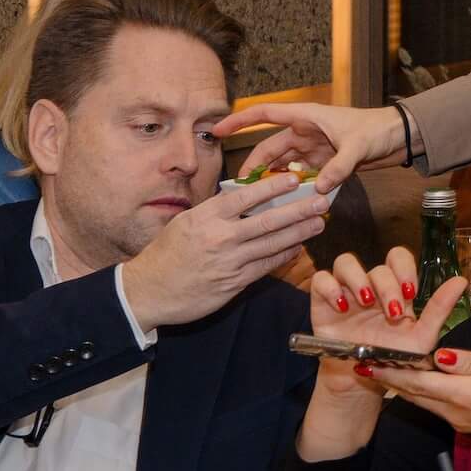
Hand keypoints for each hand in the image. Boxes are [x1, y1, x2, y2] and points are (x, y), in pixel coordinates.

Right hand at [119, 176, 333, 333]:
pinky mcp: (234, 283)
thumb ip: (216, 211)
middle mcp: (219, 238)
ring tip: (319, 222)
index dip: (272, 187)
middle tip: (322, 201)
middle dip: (299, 210)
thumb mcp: (186, 223)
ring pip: (272, 244)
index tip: (294, 180)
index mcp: (205, 217)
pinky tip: (299, 247)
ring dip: (300, 233)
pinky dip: (285, 255)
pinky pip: (266, 266)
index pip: (245, 197)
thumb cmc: (166, 254)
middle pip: (267, 221)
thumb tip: (244, 196)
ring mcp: (229, 262)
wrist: (147, 291)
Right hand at [213, 101, 406, 194]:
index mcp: (306, 117)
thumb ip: (338, 167)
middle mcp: (305, 131)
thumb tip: (317, 190)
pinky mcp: (323, 162)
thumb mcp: (357, 147)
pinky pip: (301, 176)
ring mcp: (313, 148)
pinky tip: (287, 204)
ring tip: (260, 202)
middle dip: (256, 167)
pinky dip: (294, 188)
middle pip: (270, 148)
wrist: (400, 136)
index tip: (217, 128)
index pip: (264, 114)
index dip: (239, 120)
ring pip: (284, 165)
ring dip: (274, 181)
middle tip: (242, 190)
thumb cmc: (378, 130)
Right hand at [296, 251, 467, 460]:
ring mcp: (346, 291)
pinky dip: (330, 288)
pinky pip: (321, 279)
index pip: (398, 258)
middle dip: (387, 285)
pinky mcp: (322, 301)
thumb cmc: (394, 356)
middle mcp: (371, 285)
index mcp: (395, 289)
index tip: (411, 293)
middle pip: (378, 265)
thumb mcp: (421, 337)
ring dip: (358, 279)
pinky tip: (342, 307)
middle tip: (393, 311)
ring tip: (366, 303)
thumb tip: (461, 281)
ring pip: (346, 262)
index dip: (404, 268)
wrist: (363, 378)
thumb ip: (439, 309)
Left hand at [372, 349, 470, 470]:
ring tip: (380, 369)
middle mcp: (454, 410)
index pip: (418, 381)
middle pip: (413, 393)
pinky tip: (412, 382)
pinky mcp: (464, 422)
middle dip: (388, 377)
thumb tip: (440, 356)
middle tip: (363, 362)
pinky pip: (434, 405)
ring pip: (421, 400)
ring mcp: (458, 419)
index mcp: (464, 393)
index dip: (391, 371)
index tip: (368, 362)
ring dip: (401, 385)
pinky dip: (418, 392)